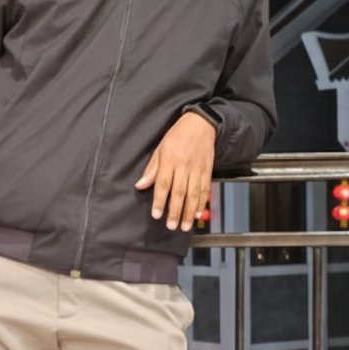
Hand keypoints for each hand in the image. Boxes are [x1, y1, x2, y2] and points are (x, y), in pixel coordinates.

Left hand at [134, 112, 216, 230]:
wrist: (201, 124)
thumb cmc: (178, 135)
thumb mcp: (160, 148)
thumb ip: (152, 169)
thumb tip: (140, 185)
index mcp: (170, 159)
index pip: (163, 183)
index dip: (160, 200)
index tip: (157, 214)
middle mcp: (184, 165)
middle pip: (179, 192)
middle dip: (175, 211)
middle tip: (171, 225)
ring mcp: (197, 169)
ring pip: (193, 194)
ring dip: (189, 212)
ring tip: (185, 225)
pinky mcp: (207, 171)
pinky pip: (204, 190)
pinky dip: (201, 203)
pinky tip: (197, 214)